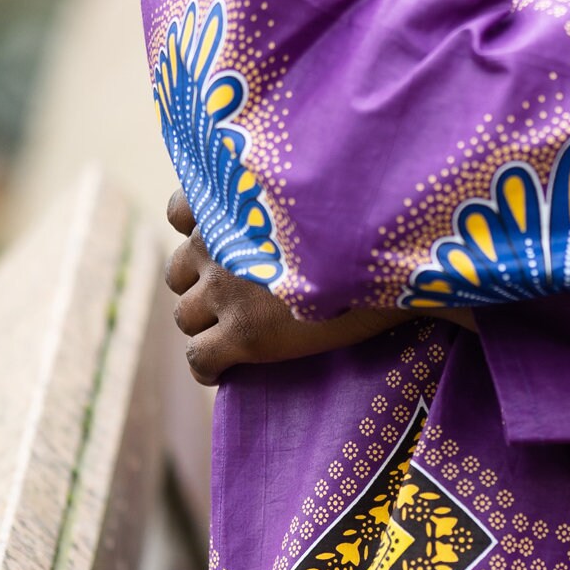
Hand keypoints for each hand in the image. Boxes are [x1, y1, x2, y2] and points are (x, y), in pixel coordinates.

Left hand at [164, 189, 403, 384]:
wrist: (391, 260)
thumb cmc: (370, 227)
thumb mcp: (318, 197)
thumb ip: (282, 204)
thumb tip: (280, 212)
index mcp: (235, 202)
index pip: (179, 212)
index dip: (195, 233)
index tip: (219, 247)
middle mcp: (219, 241)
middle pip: (178, 271)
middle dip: (200, 286)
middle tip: (234, 301)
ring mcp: (225, 289)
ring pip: (185, 316)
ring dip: (205, 326)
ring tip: (233, 337)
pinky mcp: (242, 334)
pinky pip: (198, 359)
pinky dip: (208, 368)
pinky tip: (225, 372)